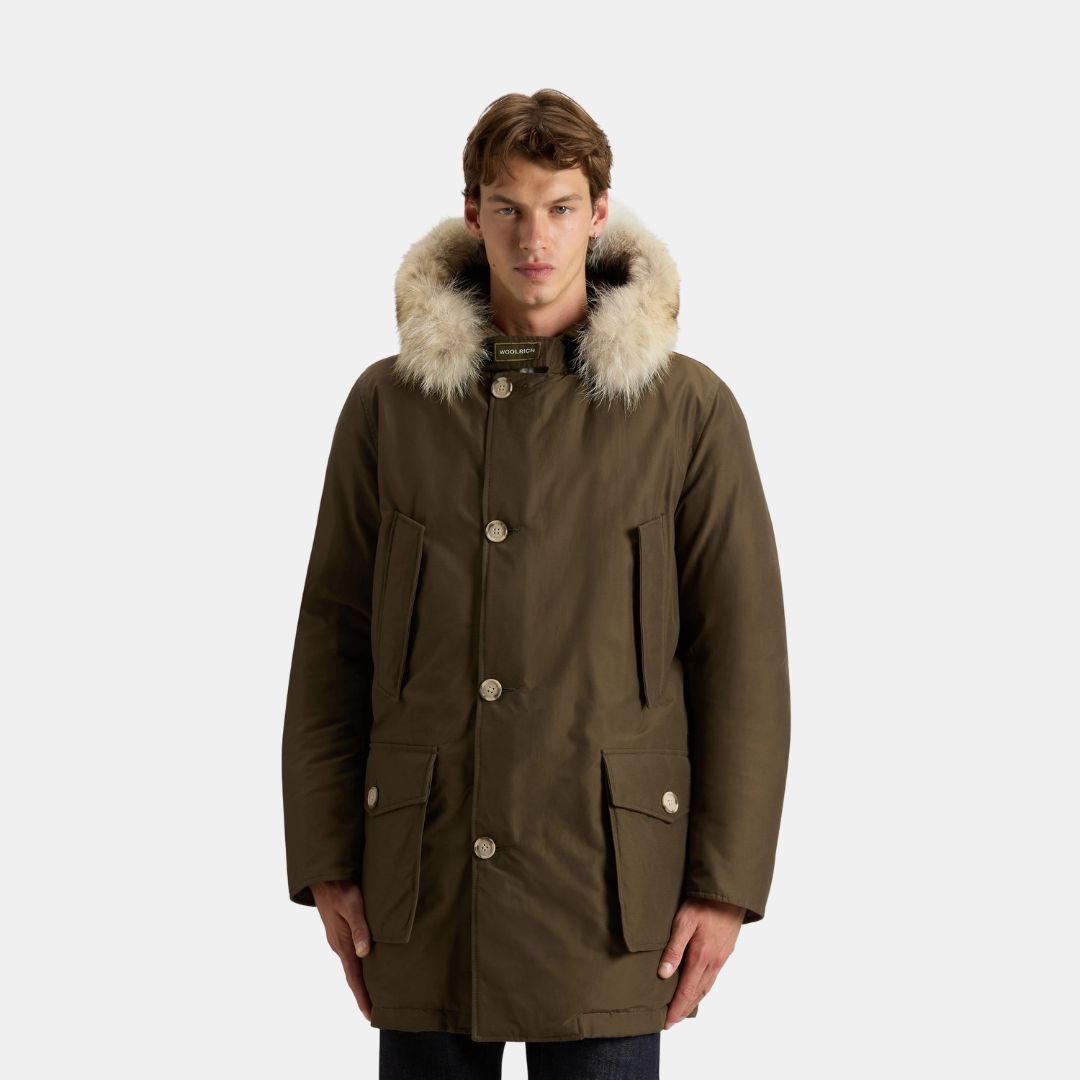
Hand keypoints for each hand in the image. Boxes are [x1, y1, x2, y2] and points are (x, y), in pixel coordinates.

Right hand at [311, 880, 372, 1020]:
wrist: (323, 877)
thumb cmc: (340, 888)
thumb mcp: (353, 905)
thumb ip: (359, 928)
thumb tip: (364, 953)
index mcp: (342, 944)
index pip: (354, 977)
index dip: (363, 997)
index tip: (370, 1016)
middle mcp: (339, 946)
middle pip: (353, 976)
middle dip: (364, 994)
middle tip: (377, 1012)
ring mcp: (338, 940)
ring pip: (352, 965)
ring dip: (362, 981)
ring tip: (375, 994)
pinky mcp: (340, 932)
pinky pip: (351, 955)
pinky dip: (360, 966)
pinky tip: (369, 965)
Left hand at [657, 898, 744, 1028]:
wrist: (729, 894)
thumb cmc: (703, 904)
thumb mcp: (683, 922)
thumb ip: (674, 948)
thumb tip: (664, 974)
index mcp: (701, 957)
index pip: (687, 991)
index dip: (676, 1008)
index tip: (667, 1022)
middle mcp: (713, 962)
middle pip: (697, 993)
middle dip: (684, 1009)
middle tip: (672, 1021)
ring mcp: (721, 958)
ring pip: (707, 987)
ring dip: (694, 1000)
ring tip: (683, 1010)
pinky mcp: (725, 951)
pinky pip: (713, 977)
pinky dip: (704, 988)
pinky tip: (698, 987)